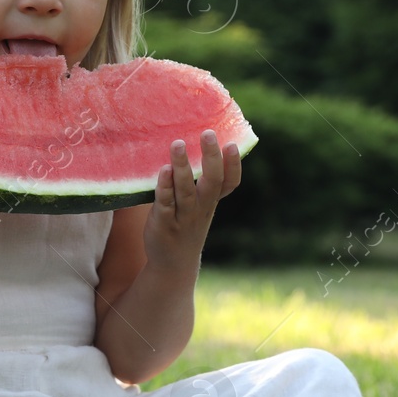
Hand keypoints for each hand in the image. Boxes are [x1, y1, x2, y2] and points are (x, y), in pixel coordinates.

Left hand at [144, 130, 241, 270]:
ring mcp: (184, 216)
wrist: (173, 263)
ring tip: (178, 144)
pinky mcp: (164, 222)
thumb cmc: (186, 223)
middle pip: (212, 181)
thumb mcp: (199, 205)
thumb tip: (191, 142)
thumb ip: (199, 181)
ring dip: (182, 167)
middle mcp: (201, 207)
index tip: (232, 144)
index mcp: (211, 200)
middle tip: (208, 134)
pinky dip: (165, 186)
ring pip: (186, 190)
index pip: (230, 183)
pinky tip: (163, 170)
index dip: (234, 165)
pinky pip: (166, 203)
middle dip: (211, 157)